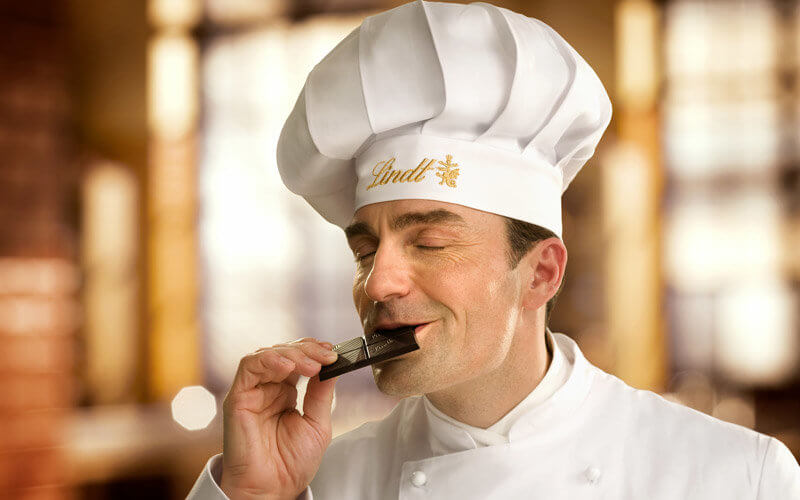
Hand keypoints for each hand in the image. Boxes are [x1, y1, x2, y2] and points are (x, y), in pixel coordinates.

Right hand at [219, 338, 338, 499]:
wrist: (273, 489)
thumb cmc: (291, 464)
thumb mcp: (317, 424)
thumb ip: (322, 395)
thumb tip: (333, 367)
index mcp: (287, 392)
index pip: (299, 359)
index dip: (315, 351)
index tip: (334, 352)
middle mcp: (269, 388)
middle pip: (286, 352)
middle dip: (308, 350)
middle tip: (326, 356)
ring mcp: (253, 391)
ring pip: (268, 354)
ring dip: (292, 353)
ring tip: (312, 364)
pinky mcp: (238, 397)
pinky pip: (248, 367)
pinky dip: (269, 360)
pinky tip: (288, 366)